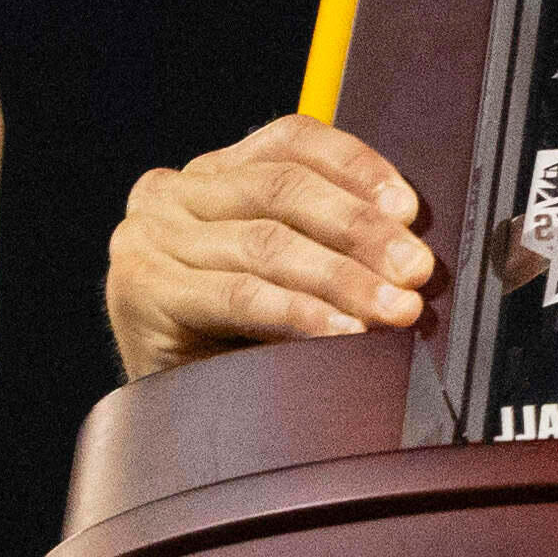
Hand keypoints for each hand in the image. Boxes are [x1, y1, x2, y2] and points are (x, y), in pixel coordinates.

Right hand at [110, 118, 432, 381]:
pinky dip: (296, 312)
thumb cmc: (232, 339)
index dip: (355, 167)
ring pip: (266, 242)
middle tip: (415, 271)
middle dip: (361, 230)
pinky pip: (238, 294)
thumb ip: (321, 243)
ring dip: (342, 277)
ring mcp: (149, 236)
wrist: (169, 414)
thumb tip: (403, 251)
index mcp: (210, 174)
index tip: (408, 210)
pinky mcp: (142, 287)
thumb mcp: (280, 275)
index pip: (291, 141)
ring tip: (392, 308)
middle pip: (283, 189)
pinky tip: (339, 330)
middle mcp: (171, 191)